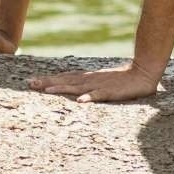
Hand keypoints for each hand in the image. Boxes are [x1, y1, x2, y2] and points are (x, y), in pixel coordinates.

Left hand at [29, 61, 162, 102]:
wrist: (143, 72)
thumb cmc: (123, 80)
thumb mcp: (103, 82)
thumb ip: (89, 85)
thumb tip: (75, 92)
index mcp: (88, 77)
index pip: (64, 77)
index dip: (48, 79)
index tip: (32, 81)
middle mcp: (90, 80)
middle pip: (65, 81)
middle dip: (47, 83)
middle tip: (30, 84)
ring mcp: (100, 85)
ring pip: (77, 87)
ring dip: (62, 88)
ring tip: (46, 91)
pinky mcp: (112, 92)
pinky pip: (99, 95)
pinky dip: (90, 97)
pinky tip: (81, 102)